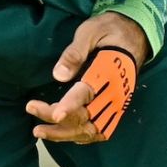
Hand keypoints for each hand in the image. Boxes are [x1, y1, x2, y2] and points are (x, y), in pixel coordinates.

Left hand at [26, 11, 150, 144]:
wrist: (135, 35)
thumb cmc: (109, 30)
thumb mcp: (90, 30)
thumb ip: (74, 52)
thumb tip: (58, 75)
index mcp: (110, 70)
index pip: (88, 92)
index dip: (71, 104)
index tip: (55, 114)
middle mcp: (116, 92)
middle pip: (86, 115)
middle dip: (57, 119)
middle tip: (31, 107)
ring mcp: (118, 103)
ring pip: (91, 129)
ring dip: (65, 134)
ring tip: (39, 131)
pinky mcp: (116, 108)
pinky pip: (100, 131)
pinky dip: (80, 136)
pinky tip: (62, 134)